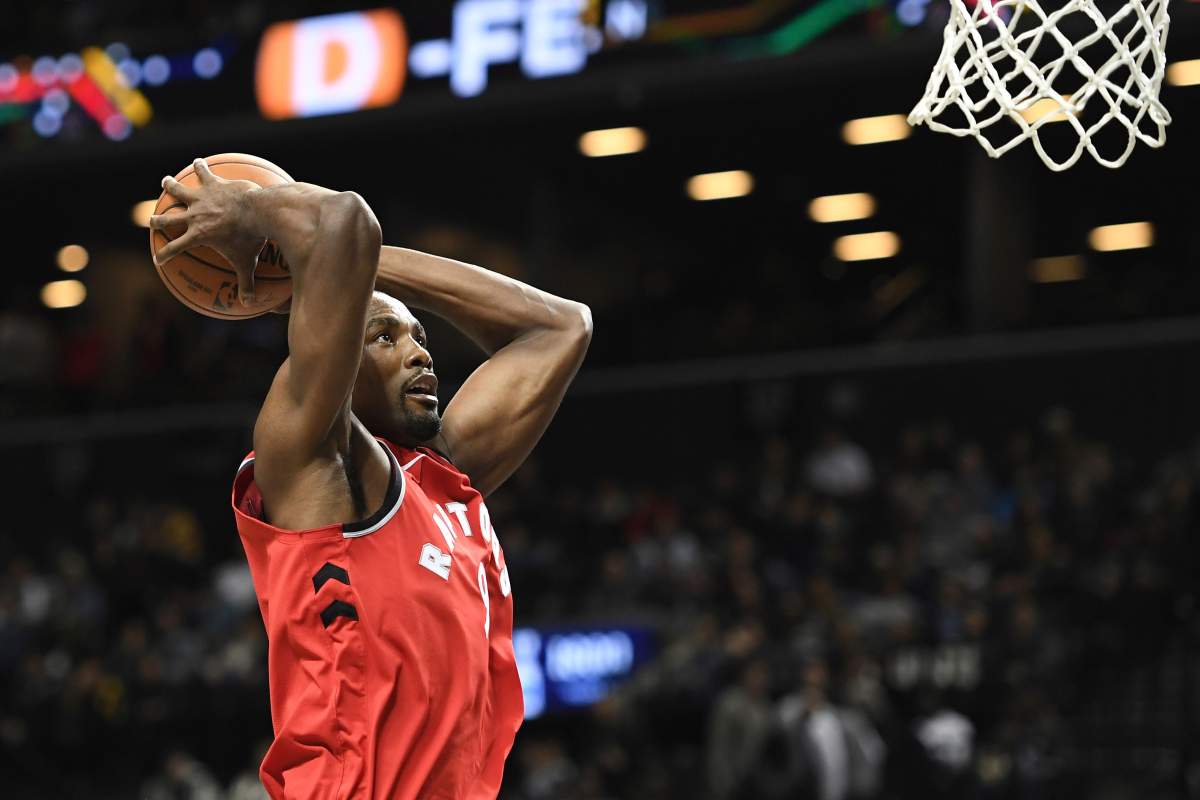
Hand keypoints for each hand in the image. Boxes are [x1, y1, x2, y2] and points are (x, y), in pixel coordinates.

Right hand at [150, 158, 268, 305]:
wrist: (257, 211)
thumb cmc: (251, 238)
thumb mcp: (248, 263)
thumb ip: (247, 283)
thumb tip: (250, 305)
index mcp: (197, 236)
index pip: (174, 249)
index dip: (165, 255)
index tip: (158, 260)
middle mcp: (193, 216)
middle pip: (168, 219)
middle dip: (158, 220)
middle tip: (152, 219)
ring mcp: (201, 198)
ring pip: (179, 191)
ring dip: (171, 186)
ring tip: (166, 181)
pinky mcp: (212, 183)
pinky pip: (203, 173)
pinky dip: (200, 167)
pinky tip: (198, 161)